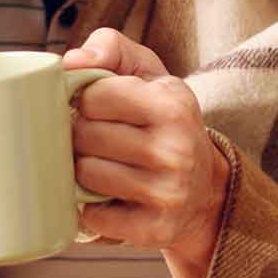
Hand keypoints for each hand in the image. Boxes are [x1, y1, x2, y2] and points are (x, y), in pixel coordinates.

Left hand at [64, 28, 229, 277]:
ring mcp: (168, 193)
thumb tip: (72, 62)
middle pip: (84, 136)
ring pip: (86, 175)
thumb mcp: (149, 74)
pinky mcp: (155, 230)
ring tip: (103, 167)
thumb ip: (110, 48)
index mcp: (172, 105)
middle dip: (81, 136)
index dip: (86, 100)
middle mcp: (176, 150)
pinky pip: (94, 217)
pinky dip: (91, 209)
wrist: (206, 190)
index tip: (98, 108)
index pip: (93, 96)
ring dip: (83, 172)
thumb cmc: (163, 122)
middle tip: (97, 140)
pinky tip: (107, 199)